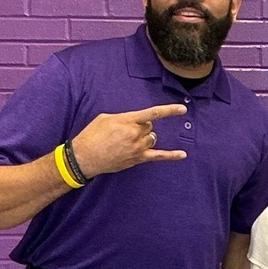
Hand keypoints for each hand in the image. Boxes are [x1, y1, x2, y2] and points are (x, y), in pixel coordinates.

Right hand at [69, 104, 187, 178]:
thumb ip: (124, 117)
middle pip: (150, 127)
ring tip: (128, 140)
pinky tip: (183, 154)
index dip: (169, 111)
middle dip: (141, 127)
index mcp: (128, 120)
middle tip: (125, 131)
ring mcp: (138, 147)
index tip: (183, 109)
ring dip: (145, 137)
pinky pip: (158, 156)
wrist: (85, 157)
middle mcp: (135, 134)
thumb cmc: (92, 135)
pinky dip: (171, 156)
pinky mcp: (137, 159)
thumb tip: (133, 121)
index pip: (153, 113)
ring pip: (152, 138)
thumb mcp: (105, 118)